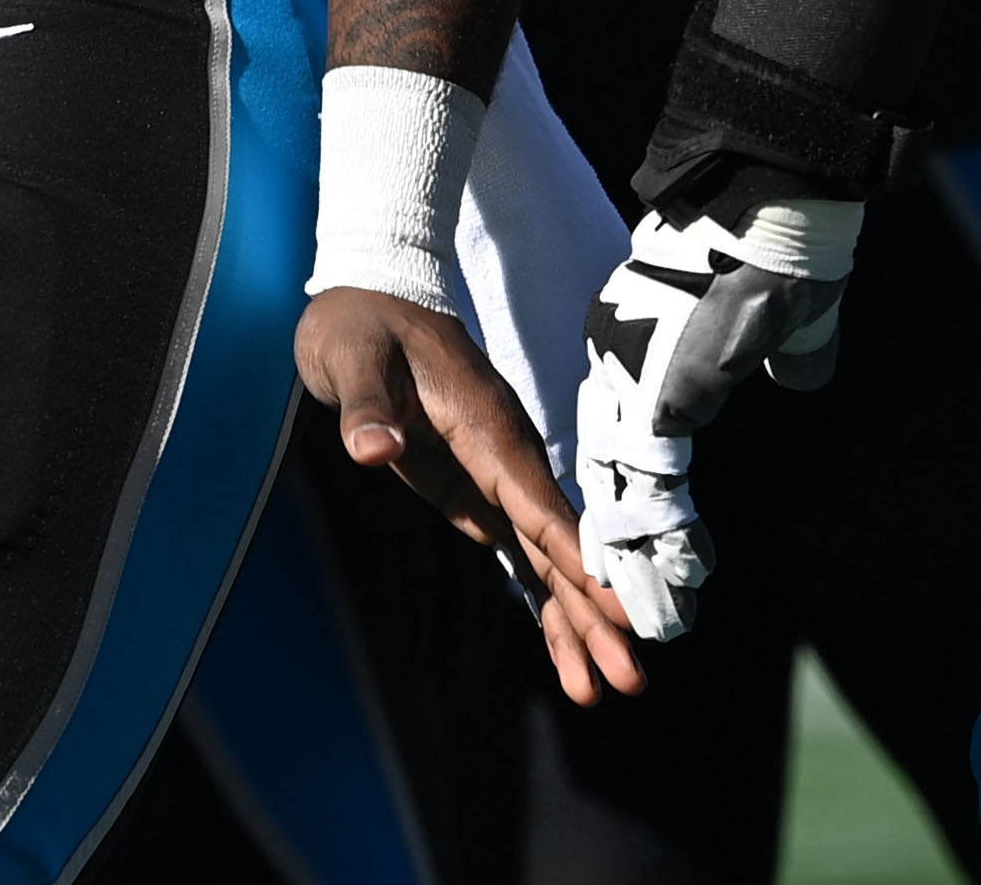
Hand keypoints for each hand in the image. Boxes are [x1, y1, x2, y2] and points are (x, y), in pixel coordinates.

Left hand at [301, 285, 643, 703]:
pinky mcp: (477, 487)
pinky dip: (542, 599)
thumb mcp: (351, 357)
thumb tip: (374, 449)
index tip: (620, 611)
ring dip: (572, 620)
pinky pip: (520, 551)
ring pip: (546, 557)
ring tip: (596, 691)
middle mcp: (504, 454)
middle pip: (557, 544)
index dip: (578, 560)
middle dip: (592, 612)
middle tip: (629, 680)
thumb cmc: (361, 322)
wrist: (371, 290)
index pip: (538, 502)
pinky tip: (566, 650)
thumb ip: (366, 405)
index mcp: (485, 425)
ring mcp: (495, 473)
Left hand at [574, 191, 858, 643]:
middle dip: (623, 551)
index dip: (640, 504)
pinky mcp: (652, 391)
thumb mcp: (782, 320)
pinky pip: (645, 482)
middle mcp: (621, 366)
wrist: (773, 205)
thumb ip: (780, 356)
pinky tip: (675, 578)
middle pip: (607, 476)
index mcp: (644, 353)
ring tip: (649, 620)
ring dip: (635, 561)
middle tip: (639, 616)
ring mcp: (628, 378)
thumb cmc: (782, 250)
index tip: (662, 558)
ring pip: (616, 489)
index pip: (628, 445)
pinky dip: (659, 537)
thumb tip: (796, 376)